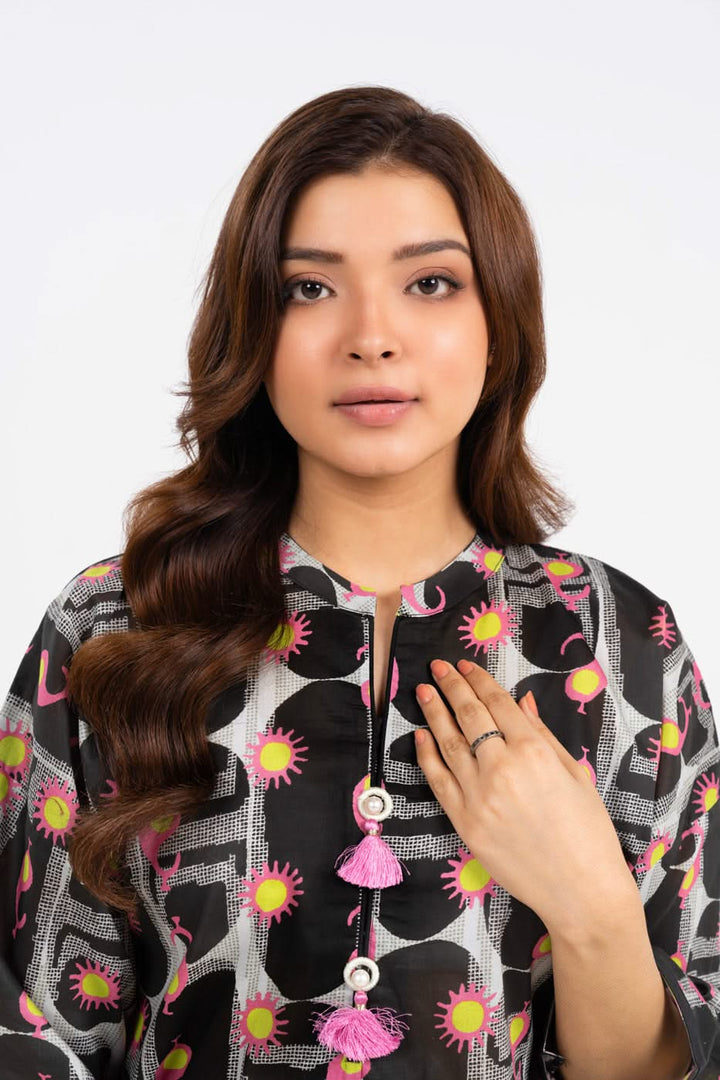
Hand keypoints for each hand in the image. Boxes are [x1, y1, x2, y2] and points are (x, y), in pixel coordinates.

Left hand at [414, 658, 637, 935]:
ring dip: (433, 713)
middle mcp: (502, 768)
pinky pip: (438, 780)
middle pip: (469, 716)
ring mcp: (479, 796)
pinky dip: (427, 755)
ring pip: (448, 743)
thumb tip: (520, 702)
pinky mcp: (464, 822)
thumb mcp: (575, 774)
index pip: (497, 704)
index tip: (464, 666)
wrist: (581, 891)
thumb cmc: (588, 832)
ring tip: (424, 691)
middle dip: (451, 687)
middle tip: (437, 668)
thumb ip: (543, 735)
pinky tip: (420, 735)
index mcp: (534, 752)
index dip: (478, 681)